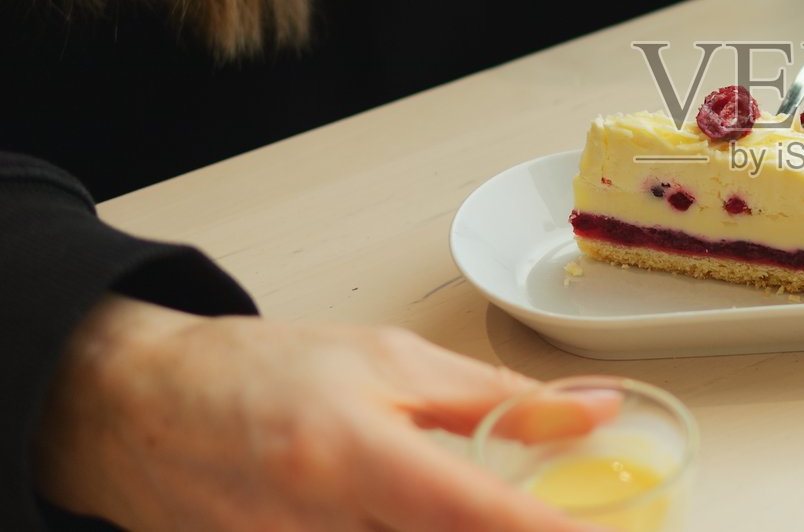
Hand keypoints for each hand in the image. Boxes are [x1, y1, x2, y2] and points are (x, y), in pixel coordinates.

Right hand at [33, 296, 619, 530]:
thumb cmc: (260, 374)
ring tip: (495, 508)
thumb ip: (497, 399)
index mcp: (354, 455)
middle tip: (555, 516)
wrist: (136, 412)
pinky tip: (429, 520)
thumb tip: (594, 413)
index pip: (474, 512)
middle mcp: (320, 526)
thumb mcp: (390, 362)